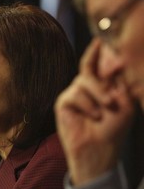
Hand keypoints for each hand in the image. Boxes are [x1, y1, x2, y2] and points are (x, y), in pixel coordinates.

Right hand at [54, 39, 134, 185]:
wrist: (99, 148)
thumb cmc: (114, 127)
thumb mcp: (125, 102)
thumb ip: (120, 82)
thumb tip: (118, 62)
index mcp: (100, 85)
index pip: (96, 64)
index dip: (97, 52)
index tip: (100, 40)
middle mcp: (85, 87)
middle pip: (88, 68)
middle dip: (102, 81)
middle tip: (114, 95)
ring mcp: (73, 94)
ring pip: (83, 81)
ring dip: (98, 95)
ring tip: (106, 111)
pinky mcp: (63, 103)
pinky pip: (74, 95)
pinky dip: (87, 106)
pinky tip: (93, 117)